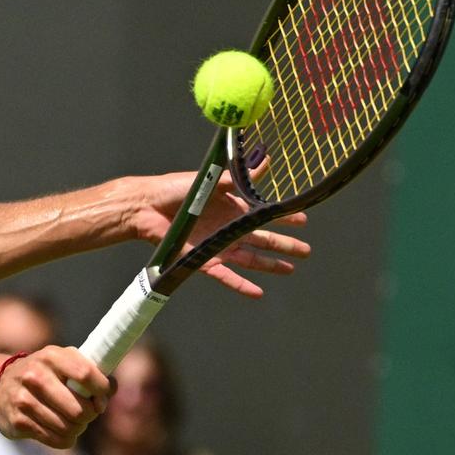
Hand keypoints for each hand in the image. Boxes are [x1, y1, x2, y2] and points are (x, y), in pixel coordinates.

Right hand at [0, 345, 109, 448]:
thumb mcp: (62, 361)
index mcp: (50, 356)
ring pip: (69, 428)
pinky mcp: (18, 422)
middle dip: (90, 415)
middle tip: (87, 413)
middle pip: (80, 410)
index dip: (102, 390)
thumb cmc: (44, 373)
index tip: (103, 397)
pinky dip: (64, 438)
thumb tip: (111, 390)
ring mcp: (24, 400)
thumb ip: (89, 370)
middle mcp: (34, 376)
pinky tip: (59, 429)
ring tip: (73, 421)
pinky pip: (56, 440)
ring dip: (77, 428)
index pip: (86, 374)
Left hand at [135, 168, 309, 297]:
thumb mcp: (212, 180)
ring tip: (291, 270)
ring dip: (271, 266)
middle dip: (285, 245)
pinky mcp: (203, 260)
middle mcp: (227, 227)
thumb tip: (266, 162)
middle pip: (263, 239)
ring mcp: (217, 245)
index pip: (264, 214)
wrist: (146, 206)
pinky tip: (258, 293)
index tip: (303, 220)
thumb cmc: (175, 189)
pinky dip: (242, 285)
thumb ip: (239, 176)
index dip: (283, 217)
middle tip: (307, 251)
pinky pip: (226, 275)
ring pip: (251, 258)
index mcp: (231, 207)